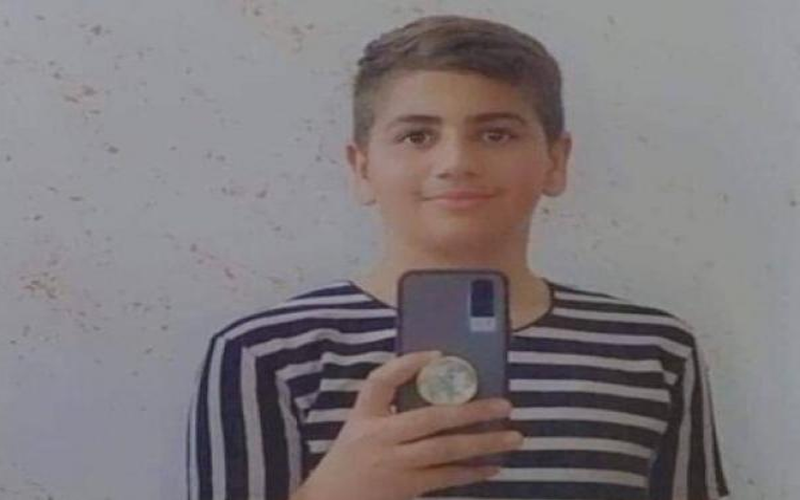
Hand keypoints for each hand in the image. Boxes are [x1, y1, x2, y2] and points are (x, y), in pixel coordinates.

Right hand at [291, 350, 522, 499]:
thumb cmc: (349, 461)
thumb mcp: (359, 427)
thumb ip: (388, 407)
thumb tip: (437, 383)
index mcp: (364, 416)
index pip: (380, 382)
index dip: (408, 364)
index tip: (437, 354)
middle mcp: (379, 437)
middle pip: (431, 418)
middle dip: (471, 410)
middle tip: (505, 405)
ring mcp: (393, 464)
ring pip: (445, 450)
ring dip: (483, 443)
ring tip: (513, 437)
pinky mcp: (404, 488)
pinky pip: (444, 478)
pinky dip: (470, 472)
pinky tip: (493, 466)